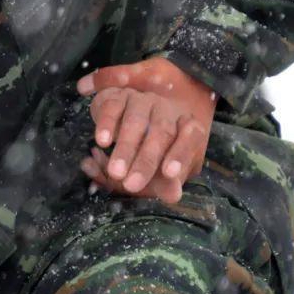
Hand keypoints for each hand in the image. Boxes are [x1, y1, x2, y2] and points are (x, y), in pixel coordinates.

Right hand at [76, 57, 216, 203]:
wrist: (122, 119)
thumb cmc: (147, 149)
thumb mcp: (158, 170)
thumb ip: (166, 182)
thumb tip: (173, 196)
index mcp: (184, 125)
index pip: (191, 135)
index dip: (181, 153)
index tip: (170, 174)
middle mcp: (166, 110)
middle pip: (162, 132)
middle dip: (146, 160)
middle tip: (132, 185)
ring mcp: (142, 101)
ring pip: (136, 121)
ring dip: (125, 147)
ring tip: (115, 172)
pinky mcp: (118, 97)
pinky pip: (113, 108)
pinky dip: (107, 124)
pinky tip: (101, 142)